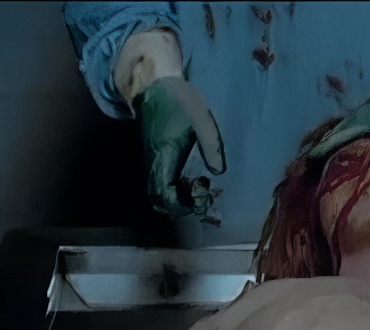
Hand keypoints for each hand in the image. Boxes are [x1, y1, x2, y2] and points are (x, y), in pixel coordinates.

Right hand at [136, 77, 226, 219]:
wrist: (153, 84)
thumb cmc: (178, 100)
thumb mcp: (200, 118)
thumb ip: (211, 144)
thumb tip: (218, 171)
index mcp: (163, 155)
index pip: (162, 193)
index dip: (178, 205)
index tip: (197, 198)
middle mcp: (153, 161)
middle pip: (157, 198)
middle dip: (178, 206)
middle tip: (200, 197)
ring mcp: (151, 160)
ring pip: (157, 192)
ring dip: (176, 198)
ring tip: (197, 188)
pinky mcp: (154, 156)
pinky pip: (159, 182)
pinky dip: (173, 188)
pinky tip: (190, 178)